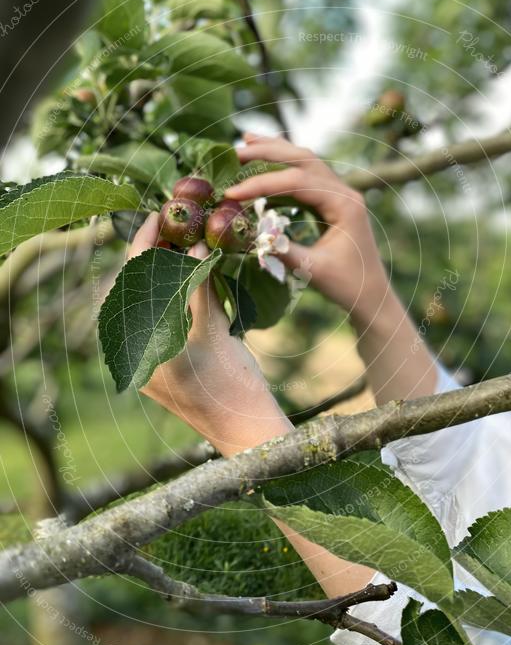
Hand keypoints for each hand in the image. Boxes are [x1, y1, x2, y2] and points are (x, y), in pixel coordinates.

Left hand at [128, 213, 291, 455]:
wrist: (243, 428)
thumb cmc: (232, 383)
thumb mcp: (214, 328)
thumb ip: (197, 286)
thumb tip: (192, 248)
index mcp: (140, 343)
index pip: (133, 280)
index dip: (144, 242)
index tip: (157, 215)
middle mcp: (132, 354)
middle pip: (134, 291)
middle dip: (151, 256)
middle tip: (172, 228)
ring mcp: (141, 363)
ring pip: (142, 306)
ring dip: (158, 276)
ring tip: (179, 248)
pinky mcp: (153, 368)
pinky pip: (152, 323)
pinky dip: (165, 299)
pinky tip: (183, 281)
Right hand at [225, 134, 391, 332]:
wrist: (372, 295)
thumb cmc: (348, 285)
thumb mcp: (314, 270)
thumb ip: (283, 251)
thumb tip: (250, 235)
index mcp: (345, 204)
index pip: (298, 182)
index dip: (262, 184)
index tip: (232, 193)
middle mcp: (345, 192)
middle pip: (303, 159)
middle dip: (267, 153)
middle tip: (234, 153)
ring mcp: (340, 193)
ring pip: (306, 161)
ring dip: (276, 150)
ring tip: (245, 142)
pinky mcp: (333, 200)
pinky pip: (308, 173)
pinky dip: (285, 163)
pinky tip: (267, 155)